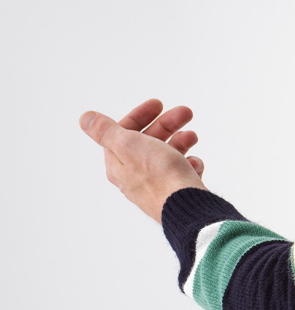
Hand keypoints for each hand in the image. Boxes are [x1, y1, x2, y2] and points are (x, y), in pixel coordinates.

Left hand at [80, 98, 207, 222]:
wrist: (185, 205)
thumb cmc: (158, 175)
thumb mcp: (128, 144)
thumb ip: (106, 130)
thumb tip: (85, 118)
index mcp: (119, 163)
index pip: (125, 132)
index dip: (140, 115)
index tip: (158, 104)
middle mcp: (135, 175)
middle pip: (149, 141)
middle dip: (168, 124)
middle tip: (186, 113)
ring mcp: (156, 184)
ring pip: (168, 155)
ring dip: (181, 141)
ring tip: (192, 137)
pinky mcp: (174, 192)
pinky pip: (182, 172)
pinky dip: (189, 163)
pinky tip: (193, 163)